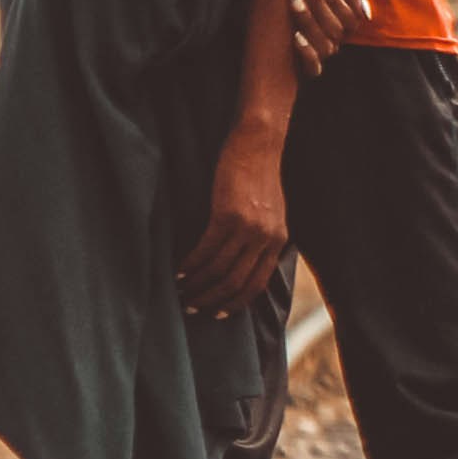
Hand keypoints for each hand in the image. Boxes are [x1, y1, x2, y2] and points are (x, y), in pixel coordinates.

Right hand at [176, 116, 290, 316]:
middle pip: (236, 283)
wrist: (259, 143)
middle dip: (211, 300)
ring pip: (218, 269)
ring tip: (180, 291)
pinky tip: (179, 269)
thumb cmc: (259, 176)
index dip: (235, 304)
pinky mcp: (228, 215)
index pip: (257, 285)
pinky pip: (206, 249)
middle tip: (190, 308)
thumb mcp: (270, 212)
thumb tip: (242, 264)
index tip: (216, 315)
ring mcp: (248, 228)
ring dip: (196, 284)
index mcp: (279, 241)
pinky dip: (190, 263)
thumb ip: (262, 238)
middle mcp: (266, 239)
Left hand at [288, 0, 371, 75]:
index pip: (349, 16)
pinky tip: (296, 35)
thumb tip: (366, 17)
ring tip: (294, 0)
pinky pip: (314, 68)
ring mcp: (325, 53)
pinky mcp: (310, 67)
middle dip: (317, 3)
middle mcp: (339, 40)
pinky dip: (307, 53)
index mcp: (349, 24)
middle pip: (335, 29)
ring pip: (325, 46)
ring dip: (309, 21)